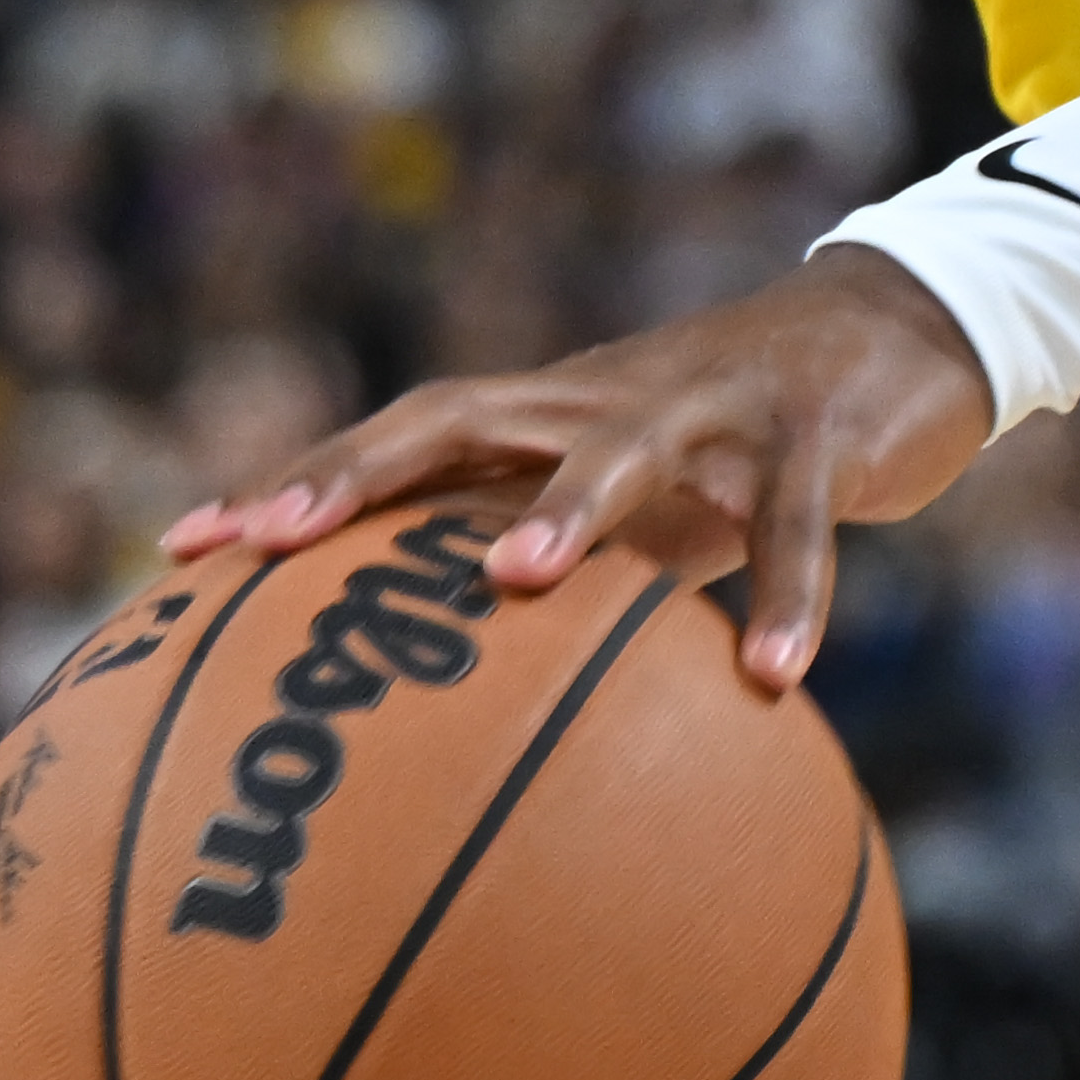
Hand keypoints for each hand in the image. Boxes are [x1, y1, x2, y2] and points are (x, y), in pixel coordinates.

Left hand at [161, 251, 998, 693]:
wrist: (895, 333)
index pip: (397, 436)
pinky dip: (788, 595)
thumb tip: (457, 747)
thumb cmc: (732, 449)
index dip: (296, 486)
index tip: (184, 549)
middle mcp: (604, 393)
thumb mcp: (642, 517)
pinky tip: (771, 680)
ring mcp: (710, 403)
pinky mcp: (817, 433)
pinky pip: (795, 521)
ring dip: (567, 507)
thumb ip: (560, 599)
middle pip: (458, 411)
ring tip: (513, 583)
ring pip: (624, 445)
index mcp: (547, 413)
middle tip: (274, 543)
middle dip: (359, 473)